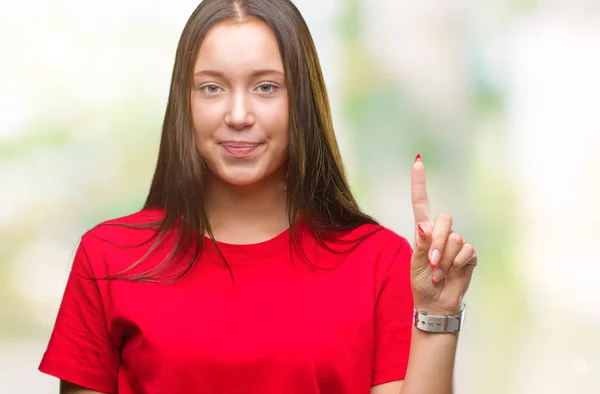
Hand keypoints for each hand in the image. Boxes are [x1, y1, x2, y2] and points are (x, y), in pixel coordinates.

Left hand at [410, 154, 477, 314]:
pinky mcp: (470, 255)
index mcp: (423, 232)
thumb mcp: (416, 265)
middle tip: (433, 262)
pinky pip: (467, 251)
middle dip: (438, 241)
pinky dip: (457, 264)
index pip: (421, 203)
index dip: (419, 183)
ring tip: (440, 273)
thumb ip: (422, 246)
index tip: (418, 161)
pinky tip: (452, 273)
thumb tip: (424, 226)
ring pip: (456, 238)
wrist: (436, 304)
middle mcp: (441, 234)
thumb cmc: (422, 283)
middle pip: (445, 219)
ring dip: (446, 258)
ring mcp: (457, 244)